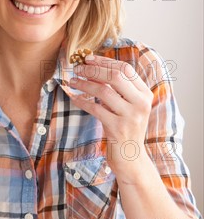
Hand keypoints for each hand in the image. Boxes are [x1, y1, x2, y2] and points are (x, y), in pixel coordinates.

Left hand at [68, 54, 153, 173]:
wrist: (131, 158)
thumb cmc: (126, 129)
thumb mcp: (128, 106)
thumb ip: (119, 89)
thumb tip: (95, 67)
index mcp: (145, 94)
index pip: (125, 69)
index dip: (105, 62)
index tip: (88, 59)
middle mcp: (141, 103)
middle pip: (115, 76)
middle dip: (93, 70)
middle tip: (77, 68)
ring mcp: (130, 116)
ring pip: (104, 91)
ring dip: (85, 84)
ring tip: (72, 81)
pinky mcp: (117, 128)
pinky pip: (95, 108)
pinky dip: (82, 101)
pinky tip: (74, 97)